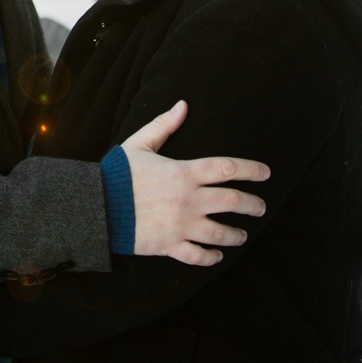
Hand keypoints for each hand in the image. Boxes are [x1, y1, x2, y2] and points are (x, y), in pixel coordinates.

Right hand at [121, 101, 270, 265]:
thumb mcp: (139, 144)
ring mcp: (181, 224)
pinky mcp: (170, 245)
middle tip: (260, 207)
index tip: (266, 173)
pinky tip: (217, 254)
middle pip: (234, 201)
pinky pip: (199, 255)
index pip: (226, 168)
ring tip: (243, 234)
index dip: (251, 170)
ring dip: (238, 234)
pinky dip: (212, 257)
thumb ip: (163, 125)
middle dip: (253, 204)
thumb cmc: (117, 174)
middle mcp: (188, 200)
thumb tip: (183, 105)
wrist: (95, 206)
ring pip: (222, 232)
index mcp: (183, 172)